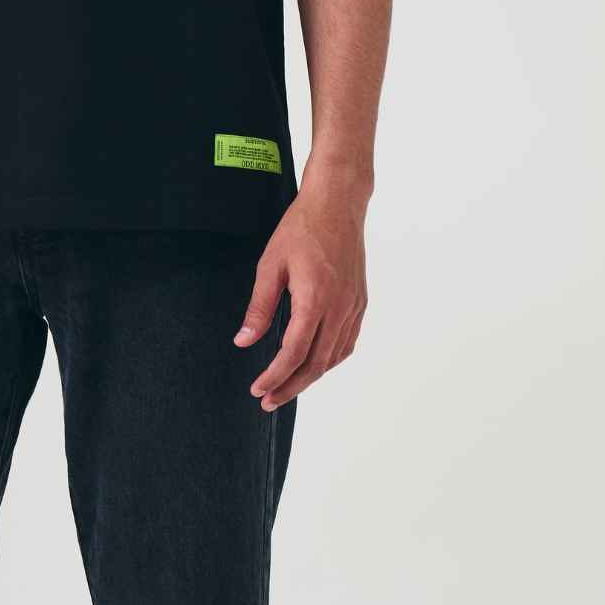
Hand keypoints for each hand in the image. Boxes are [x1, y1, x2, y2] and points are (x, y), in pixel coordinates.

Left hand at [232, 180, 368, 410]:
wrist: (338, 203)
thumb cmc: (301, 228)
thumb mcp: (270, 265)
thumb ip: (259, 307)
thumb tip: (244, 341)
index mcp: (315, 298)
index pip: (294, 352)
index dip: (275, 376)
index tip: (258, 390)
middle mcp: (339, 307)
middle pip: (316, 363)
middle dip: (291, 387)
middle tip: (268, 401)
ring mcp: (354, 306)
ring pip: (334, 357)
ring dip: (310, 377)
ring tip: (287, 387)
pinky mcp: (360, 302)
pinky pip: (347, 342)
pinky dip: (329, 360)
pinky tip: (314, 363)